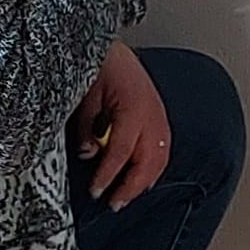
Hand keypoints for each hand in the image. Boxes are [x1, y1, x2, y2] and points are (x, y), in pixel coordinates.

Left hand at [73, 42, 170, 210]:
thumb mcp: (86, 96)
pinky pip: (163, 149)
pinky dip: (154, 166)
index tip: (96, 191)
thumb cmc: (100, 65)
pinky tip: (144, 177)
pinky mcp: (160, 114)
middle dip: (131, 187)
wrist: (114, 46)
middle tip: (114, 203)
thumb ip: (88, 127)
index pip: (121, 153)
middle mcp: (152, 115)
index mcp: (134, 109)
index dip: (108, 176)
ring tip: (128, 195)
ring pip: (160, 158)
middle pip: (147, 162)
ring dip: (145, 180)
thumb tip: (89, 154)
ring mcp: (160, 115)